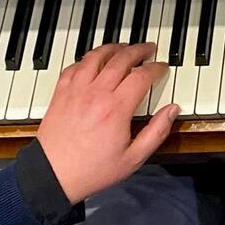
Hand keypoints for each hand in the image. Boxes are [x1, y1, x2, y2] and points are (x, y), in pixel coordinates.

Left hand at [37, 42, 178, 204]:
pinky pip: (74, 66)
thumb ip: (157, 132)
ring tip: (124, 48)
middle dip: (139, 50)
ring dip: (113, 48)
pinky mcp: (60, 94)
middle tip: (148, 50)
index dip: (156, 68)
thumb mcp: (133, 158)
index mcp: (116, 109)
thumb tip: (172, 110)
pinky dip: (87, 59)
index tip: (162, 68)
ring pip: (96, 56)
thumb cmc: (91, 170)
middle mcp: (96, 94)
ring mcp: (76, 91)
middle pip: (121, 59)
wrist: (51, 177)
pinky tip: (94, 61)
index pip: (142, 76)